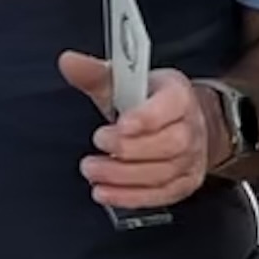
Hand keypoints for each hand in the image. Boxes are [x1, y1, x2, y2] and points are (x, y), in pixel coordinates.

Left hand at [58, 53, 213, 213]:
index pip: (171, 105)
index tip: (120, 125)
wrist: (183, 122)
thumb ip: (96, 73)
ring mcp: (190, 159)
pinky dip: (131, 197)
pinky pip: (160, 195)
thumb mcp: (125, 81)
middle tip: (98, 148)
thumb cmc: (150, 101)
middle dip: (129, 150)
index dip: (146, 118)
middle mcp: (190, 127)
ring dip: (123, 177)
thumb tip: (68, 62)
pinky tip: (106, 193)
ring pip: (163, 173)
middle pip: (170, 144)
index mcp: (178, 95)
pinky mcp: (184, 183)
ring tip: (93, 171)